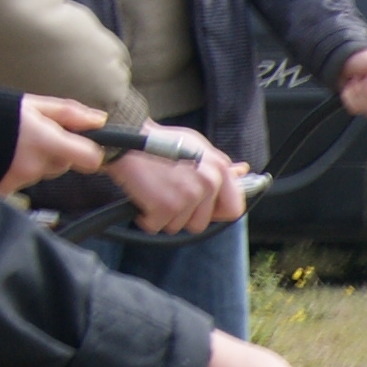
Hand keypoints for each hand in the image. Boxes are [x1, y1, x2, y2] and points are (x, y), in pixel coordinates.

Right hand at [2, 96, 106, 193]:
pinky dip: (14, 175)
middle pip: (61, 165)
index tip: (84, 148)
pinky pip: (20, 186)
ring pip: (40, 174)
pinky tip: (1, 161)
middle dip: (53, 153)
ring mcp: (19, 181)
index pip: (90, 158)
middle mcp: (34, 165)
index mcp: (45, 140)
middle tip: (30, 138)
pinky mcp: (3, 192)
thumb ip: (69, 113)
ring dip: (32, 163)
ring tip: (10, 146)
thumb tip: (101, 120)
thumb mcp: (31, 104)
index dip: (91, 154)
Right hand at [110, 143, 244, 233]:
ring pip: (179, 226)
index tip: (200, 208)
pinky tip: (143, 197)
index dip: (215, 213)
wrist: (124, 139)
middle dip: (183, 215)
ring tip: (155, 192)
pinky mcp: (166, 206)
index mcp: (219, 169)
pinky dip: (146, 218)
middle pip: (201, 223)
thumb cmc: (157, 141)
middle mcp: (209, 183)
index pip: (233, 209)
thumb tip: (242, 172)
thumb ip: (219, 164)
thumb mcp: (195, 145)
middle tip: (168, 195)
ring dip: (164, 216)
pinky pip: (157, 226)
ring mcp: (189, 196)